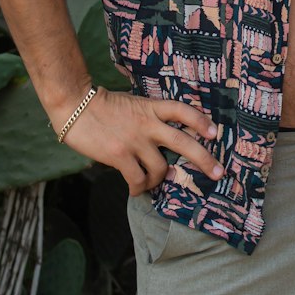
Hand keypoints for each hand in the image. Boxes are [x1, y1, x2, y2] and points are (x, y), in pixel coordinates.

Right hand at [56, 87, 222, 195]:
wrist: (76, 106)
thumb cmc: (103, 106)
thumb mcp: (133, 104)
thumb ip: (149, 117)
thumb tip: (161, 141)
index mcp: (151, 107)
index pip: (182, 111)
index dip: (201, 121)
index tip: (214, 133)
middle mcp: (148, 123)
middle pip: (183, 142)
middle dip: (204, 159)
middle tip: (218, 173)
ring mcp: (135, 140)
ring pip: (161, 168)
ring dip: (160, 180)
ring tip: (154, 182)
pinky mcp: (120, 155)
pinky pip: (138, 179)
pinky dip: (140, 188)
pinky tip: (137, 190)